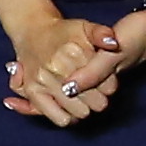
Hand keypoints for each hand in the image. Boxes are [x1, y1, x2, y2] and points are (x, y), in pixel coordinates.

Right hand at [0, 5, 128, 127]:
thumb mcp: (85, 27)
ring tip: (82, 99)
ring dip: (84, 108)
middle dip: (98, 98)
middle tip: (93, 90)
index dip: (109, 86)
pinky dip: (69, 117)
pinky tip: (70, 108)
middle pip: (96, 101)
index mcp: (73, 52)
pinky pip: (61, 118)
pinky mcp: (32, 92)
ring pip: (80, 112)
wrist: (32, 32)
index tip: (105, 80)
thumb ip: (102, 33)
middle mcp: (56, 67)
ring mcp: (43, 81)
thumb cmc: (63, 33)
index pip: (107, 85)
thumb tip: (113, 44)